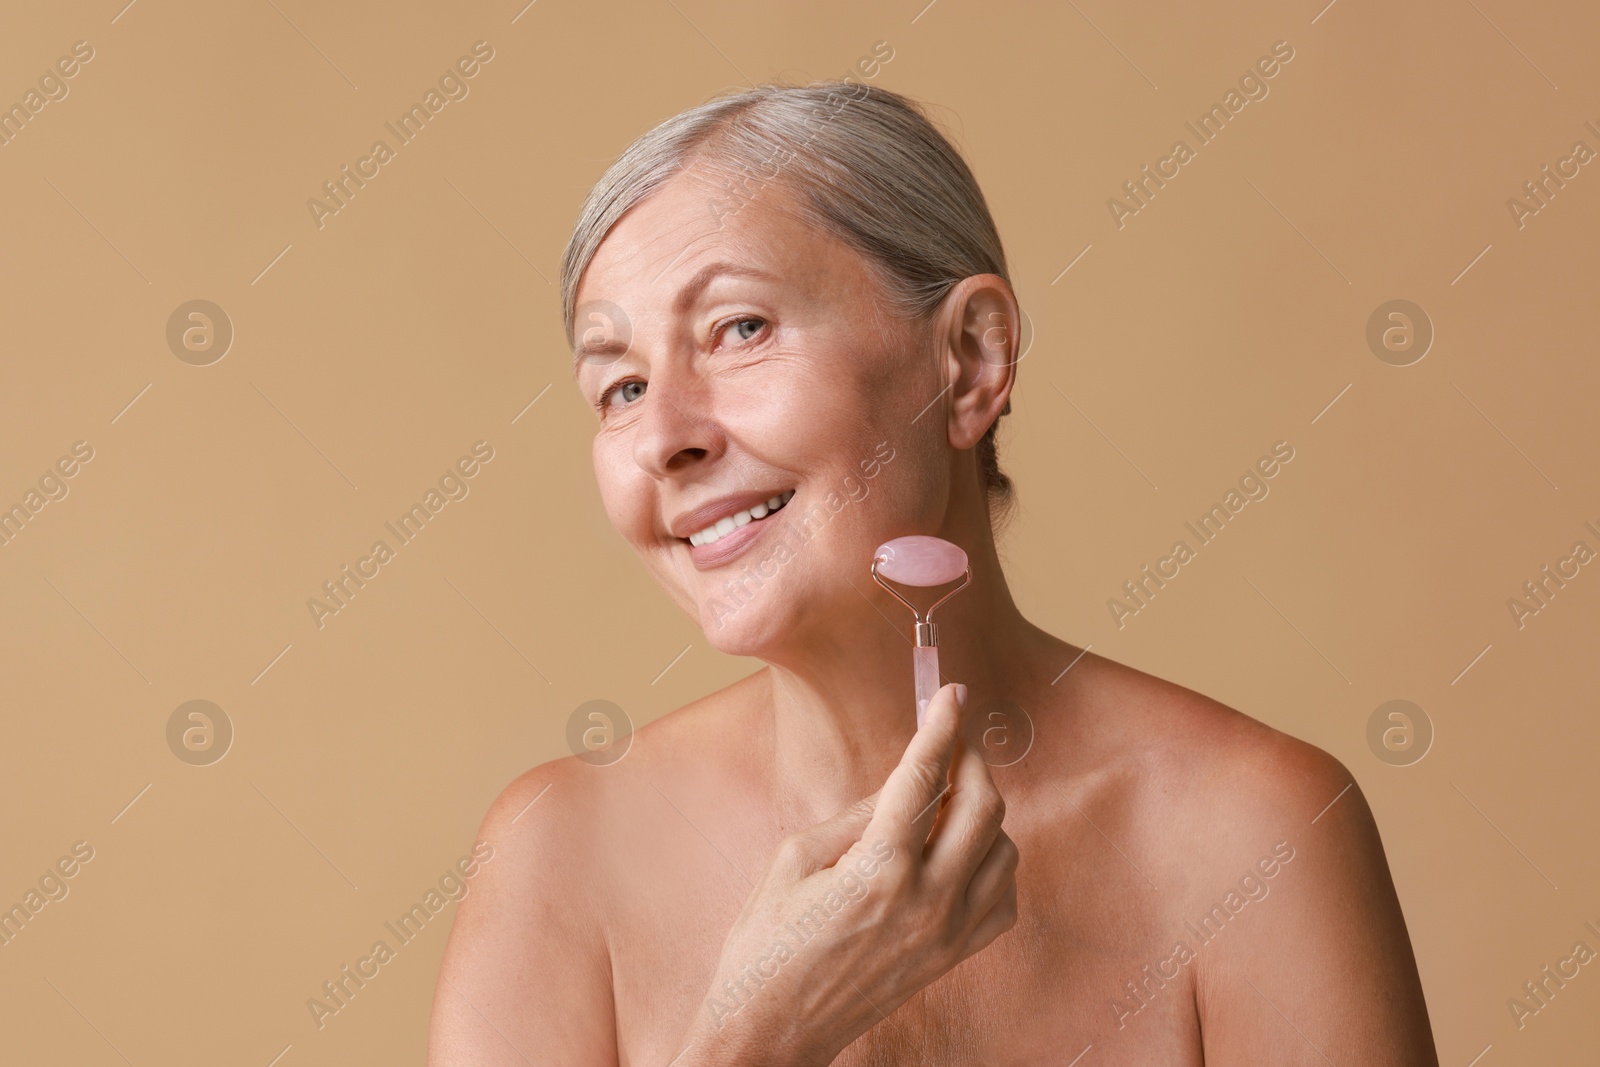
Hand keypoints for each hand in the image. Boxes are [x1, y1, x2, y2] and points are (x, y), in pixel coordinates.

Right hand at [681, 683, 1018, 1066]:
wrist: (771, 1030)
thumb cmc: (765, 942)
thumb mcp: (794, 859)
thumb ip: (856, 816)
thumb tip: (901, 787)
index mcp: (879, 869)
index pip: (926, 777)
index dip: (941, 726)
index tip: (951, 693)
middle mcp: (927, 901)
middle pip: (983, 806)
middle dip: (971, 760)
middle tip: (951, 741)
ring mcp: (947, 934)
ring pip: (1004, 848)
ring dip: (983, 812)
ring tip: (946, 800)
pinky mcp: (953, 958)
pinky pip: (1004, 897)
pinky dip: (993, 862)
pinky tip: (959, 853)